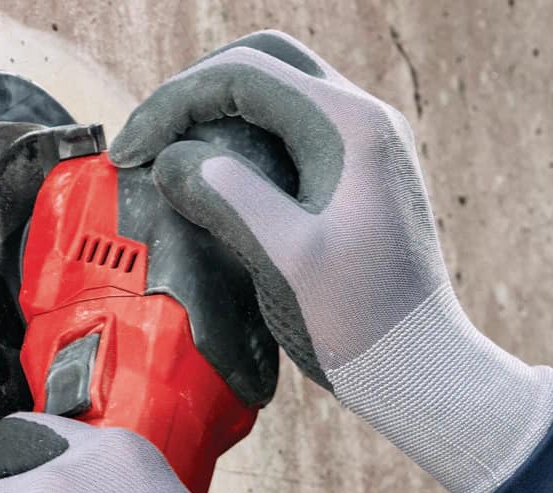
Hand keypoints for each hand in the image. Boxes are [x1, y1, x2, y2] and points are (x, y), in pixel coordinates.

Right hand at [110, 31, 552, 492]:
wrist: (421, 369)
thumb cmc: (362, 322)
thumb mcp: (288, 260)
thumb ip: (229, 197)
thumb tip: (176, 159)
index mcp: (349, 128)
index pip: (244, 74)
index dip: (174, 103)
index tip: (131, 151)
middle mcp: (362, 122)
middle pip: (262, 64)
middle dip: (194, 94)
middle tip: (148, 141)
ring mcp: (363, 148)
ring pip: (275, 95)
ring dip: (216, 117)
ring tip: (169, 163)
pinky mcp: (356, 179)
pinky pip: (289, 134)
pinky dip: (242, 145)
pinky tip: (212, 186)